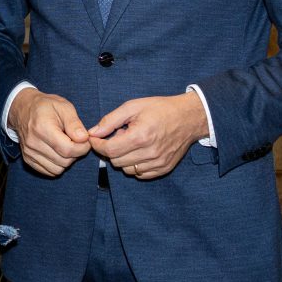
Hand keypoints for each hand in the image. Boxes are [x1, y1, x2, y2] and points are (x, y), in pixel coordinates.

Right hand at [9, 88, 90, 175]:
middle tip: (76, 142)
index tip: (85, 140)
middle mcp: (33, 143)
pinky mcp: (28, 159)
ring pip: (58, 169)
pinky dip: (57, 165)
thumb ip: (74, 123)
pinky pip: (49, 171)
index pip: (68, 149)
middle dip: (76, 154)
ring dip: (67, 161)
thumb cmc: (45, 106)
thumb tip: (84, 138)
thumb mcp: (64, 107)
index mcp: (43, 128)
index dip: (82, 148)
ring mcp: (29, 153)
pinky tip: (58, 152)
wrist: (23, 109)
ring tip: (66, 146)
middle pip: (64, 161)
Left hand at [88, 91, 208, 179]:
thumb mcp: (132, 107)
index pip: (109, 150)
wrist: (189, 117)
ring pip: (127, 170)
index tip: (95, 138)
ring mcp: (158, 163)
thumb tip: (93, 133)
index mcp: (140, 136)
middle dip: (110, 149)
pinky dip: (135, 165)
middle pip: (116, 161)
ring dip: (123, 158)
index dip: (97, 144)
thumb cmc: (160, 109)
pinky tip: (139, 151)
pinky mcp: (164, 168)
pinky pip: (140, 174)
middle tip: (118, 135)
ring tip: (131, 142)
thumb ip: (110, 121)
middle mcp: (149, 153)